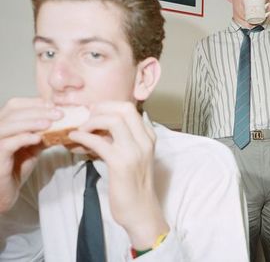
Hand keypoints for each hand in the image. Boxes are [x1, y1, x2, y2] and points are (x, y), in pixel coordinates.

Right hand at [0, 98, 61, 211]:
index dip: (35, 103)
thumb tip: (64, 121)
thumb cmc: (17, 166)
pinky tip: (38, 138)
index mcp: (4, 123)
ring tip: (50, 124)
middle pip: (13, 112)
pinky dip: (23, 138)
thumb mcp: (33, 145)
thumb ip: (44, 132)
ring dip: (31, 122)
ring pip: (8, 125)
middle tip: (59, 114)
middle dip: (38, 111)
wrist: (6, 190)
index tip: (55, 106)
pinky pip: (7, 144)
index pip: (15, 105)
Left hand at [69, 101, 168, 248]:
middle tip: (86, 118)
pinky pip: (99, 142)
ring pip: (113, 120)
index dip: (108, 106)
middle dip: (101, 108)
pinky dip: (83, 137)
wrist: (141, 211)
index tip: (94, 113)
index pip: (130, 109)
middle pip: (124, 108)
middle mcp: (144, 141)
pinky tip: (74, 140)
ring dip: (91, 122)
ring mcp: (134, 151)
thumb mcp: (133, 157)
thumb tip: (96, 129)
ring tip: (80, 129)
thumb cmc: (134, 186)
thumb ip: (120, 141)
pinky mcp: (121, 163)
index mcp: (149, 137)